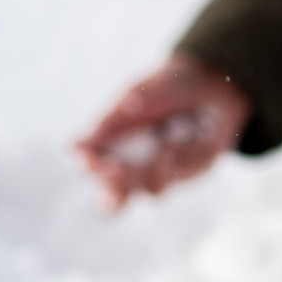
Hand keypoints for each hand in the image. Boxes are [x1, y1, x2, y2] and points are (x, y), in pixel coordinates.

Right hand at [74, 54, 250, 207]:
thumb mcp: (134, 97)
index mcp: (111, 145)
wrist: (210, 82)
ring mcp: (162, 171)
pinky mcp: (188, 171)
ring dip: (151, 172)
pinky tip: (171, 144)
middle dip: (113, 194)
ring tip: (158, 145)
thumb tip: (71, 147)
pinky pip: (179, 176)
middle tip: (115, 173)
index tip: (90, 158)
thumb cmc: (164, 88)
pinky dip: (174, 160)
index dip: (88, 165)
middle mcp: (133, 165)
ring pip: (151, 190)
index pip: (91, 164)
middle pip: (114, 198)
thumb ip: (108, 124)